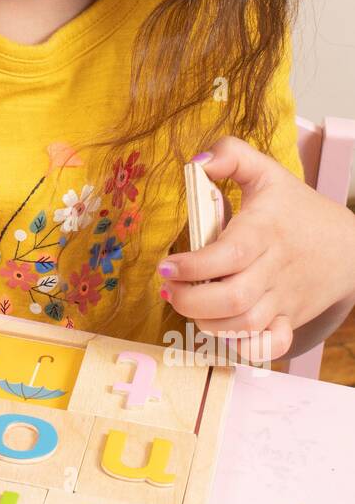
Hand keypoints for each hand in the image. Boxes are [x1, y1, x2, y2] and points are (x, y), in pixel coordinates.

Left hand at [158, 137, 354, 362]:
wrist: (349, 246)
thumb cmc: (295, 209)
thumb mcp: (266, 172)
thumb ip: (230, 155)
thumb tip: (196, 162)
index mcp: (264, 231)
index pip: (228, 255)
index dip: (193, 266)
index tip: (166, 266)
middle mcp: (275, 269)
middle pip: (233, 298)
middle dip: (190, 300)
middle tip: (168, 289)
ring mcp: (283, 298)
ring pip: (245, 326)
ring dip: (207, 323)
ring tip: (188, 304)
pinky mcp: (289, 320)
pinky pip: (270, 347)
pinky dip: (245, 349)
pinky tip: (224, 332)